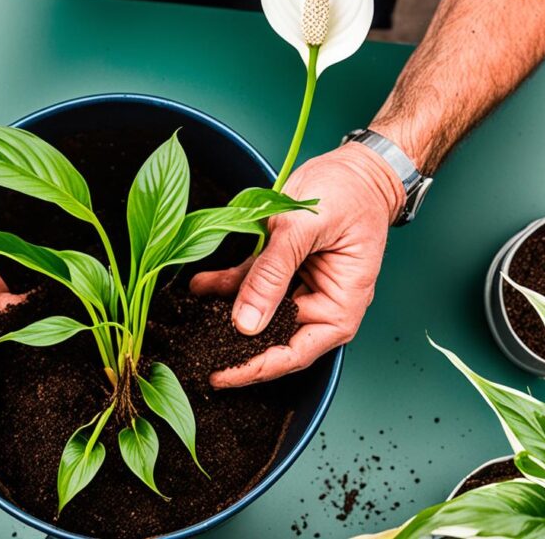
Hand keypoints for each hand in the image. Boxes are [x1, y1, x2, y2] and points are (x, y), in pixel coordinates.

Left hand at [191, 142, 404, 387]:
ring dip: (221, 313)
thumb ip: (273, 274)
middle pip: (270, 340)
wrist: (357, 167)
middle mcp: (318, 306)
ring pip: (254, 313)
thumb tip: (246, 323)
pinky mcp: (280, 270)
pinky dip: (224, 285)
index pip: (293, 353)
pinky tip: (200, 285)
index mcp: (338, 309)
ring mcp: (298, 289)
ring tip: (188, 320)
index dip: (256, 368)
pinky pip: (249, 285)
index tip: (221, 376)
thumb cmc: (350, 194)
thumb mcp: (305, 229)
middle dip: (232, 345)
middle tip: (194, 353)